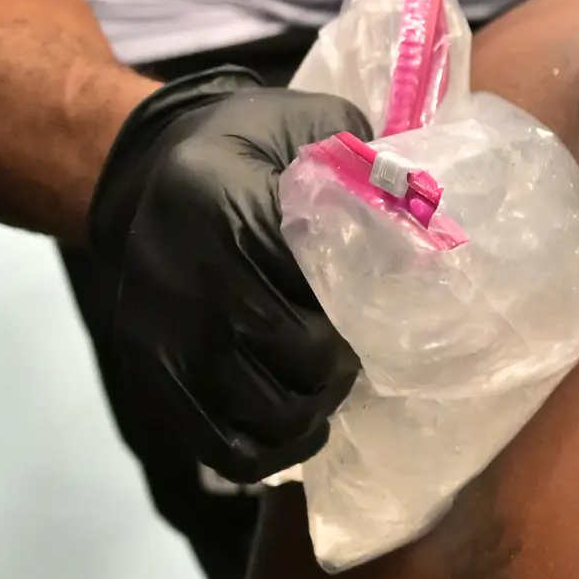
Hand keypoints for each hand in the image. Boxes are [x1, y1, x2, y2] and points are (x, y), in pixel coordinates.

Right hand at [86, 71, 371, 481]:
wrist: (145, 168)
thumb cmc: (248, 147)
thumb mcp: (309, 128)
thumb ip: (366, 170)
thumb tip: (434, 232)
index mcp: (225, 207)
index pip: (312, 286)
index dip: (362, 314)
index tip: (386, 316)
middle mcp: (183, 273)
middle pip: (290, 354)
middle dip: (340, 369)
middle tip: (359, 361)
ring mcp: (158, 329)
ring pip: (256, 411)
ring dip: (309, 415)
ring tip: (328, 396)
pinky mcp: (144, 369)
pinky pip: (214, 444)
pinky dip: (267, 450)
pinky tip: (294, 427)